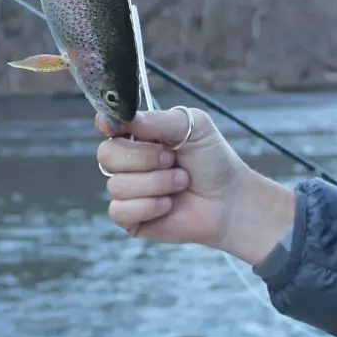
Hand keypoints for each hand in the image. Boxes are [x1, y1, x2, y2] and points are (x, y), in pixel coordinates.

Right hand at [96, 107, 295, 264]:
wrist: (230, 200)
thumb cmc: (213, 161)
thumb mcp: (193, 126)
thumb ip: (158, 119)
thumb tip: (124, 118)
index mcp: (138, 136)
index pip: (107, 125)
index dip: (108, 125)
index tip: (115, 127)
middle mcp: (128, 162)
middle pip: (107, 154)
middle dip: (144, 157)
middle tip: (171, 159)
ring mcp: (127, 191)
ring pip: (117, 185)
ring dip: (156, 183)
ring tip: (181, 182)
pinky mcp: (131, 218)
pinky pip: (120, 210)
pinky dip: (148, 206)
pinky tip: (168, 205)